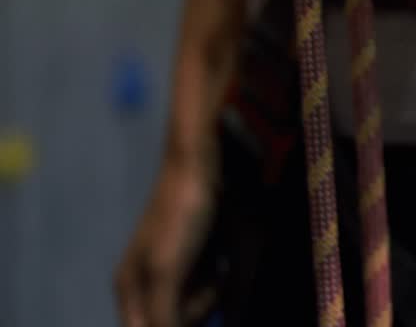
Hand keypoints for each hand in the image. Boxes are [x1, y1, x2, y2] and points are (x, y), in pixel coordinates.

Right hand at [114, 152, 216, 326]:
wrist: (198, 169)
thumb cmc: (179, 219)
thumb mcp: (166, 271)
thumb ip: (162, 314)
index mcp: (129, 289)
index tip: (195, 312)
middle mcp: (145, 284)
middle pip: (171, 321)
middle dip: (194, 310)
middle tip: (208, 284)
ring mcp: (169, 271)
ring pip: (191, 307)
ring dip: (208, 296)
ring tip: (215, 271)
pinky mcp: (190, 260)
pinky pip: (204, 287)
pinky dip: (214, 281)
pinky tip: (219, 265)